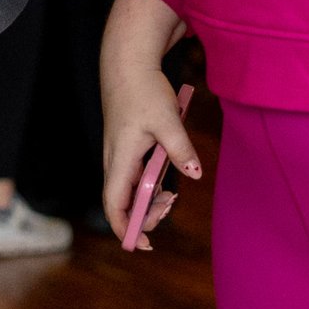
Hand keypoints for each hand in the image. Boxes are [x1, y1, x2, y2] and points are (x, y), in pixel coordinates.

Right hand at [100, 0, 200, 248]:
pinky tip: (168, 182)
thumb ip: (180, 148)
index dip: (126, 228)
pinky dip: (152, 186)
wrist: (128, 64)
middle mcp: (115, 161)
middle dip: (146, 215)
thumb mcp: (166, 120)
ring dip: (151, 200)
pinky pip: (138, 177)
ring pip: (132, 191)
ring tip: (173, 198)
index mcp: (120, 158)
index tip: (143, 244)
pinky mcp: (128, 149)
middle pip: (123, 203)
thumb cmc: (143, 90)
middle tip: (171, 210)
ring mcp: (121, 156)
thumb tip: (194, 174)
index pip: (114, 204)